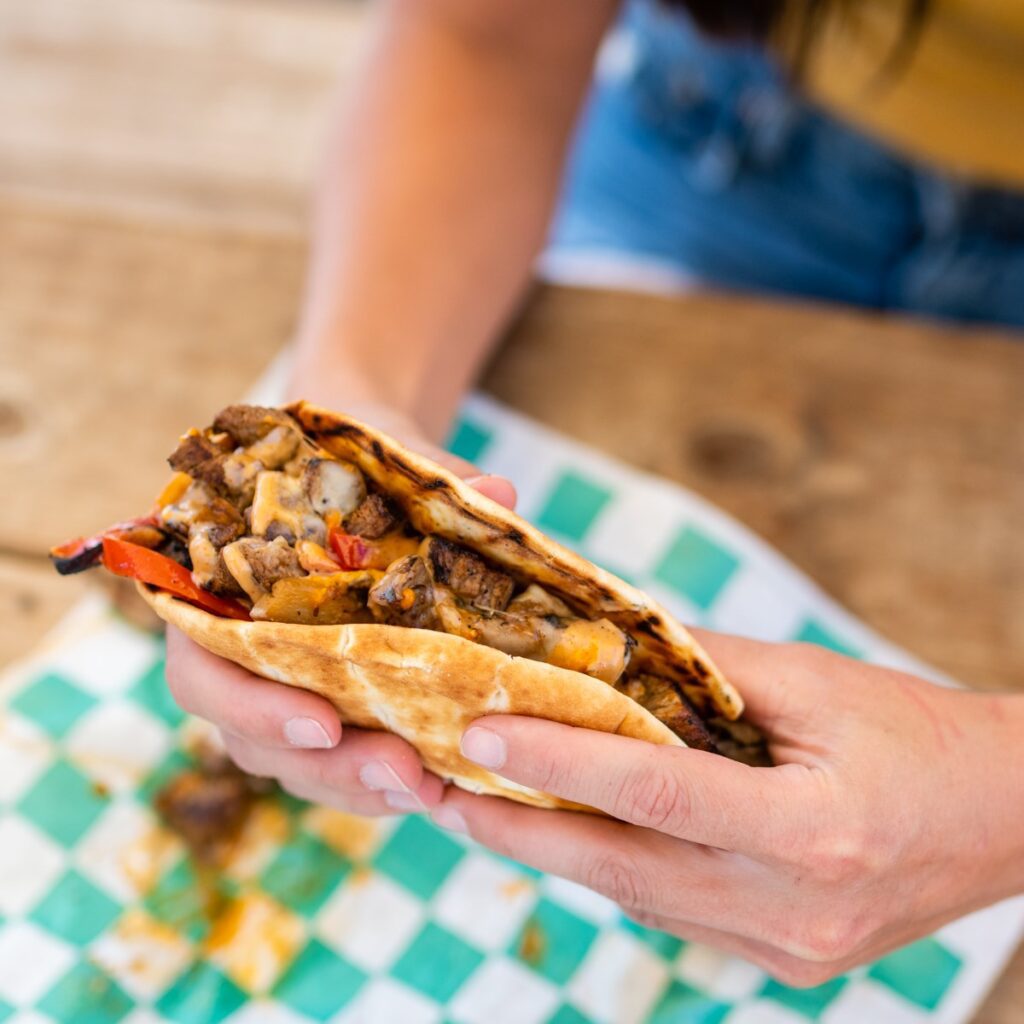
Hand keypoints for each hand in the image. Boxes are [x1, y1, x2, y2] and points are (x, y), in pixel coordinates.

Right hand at [164, 401, 515, 815]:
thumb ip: (425, 475)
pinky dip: (388, 782)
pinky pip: (343, 766)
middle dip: (332, 766)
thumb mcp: (374, 459)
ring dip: (364, 787)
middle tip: (404, 772)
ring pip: (301, 767)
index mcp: (214, 602)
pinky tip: (446, 786)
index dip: (253, 708)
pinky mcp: (326, 714)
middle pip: (255, 743)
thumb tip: (498, 494)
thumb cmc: (345, 468)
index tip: (323, 721)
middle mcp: (235, 662)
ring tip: (435, 790)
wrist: (348, 477)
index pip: (205, 673)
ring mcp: (276, 696)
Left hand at [430, 631, 1023, 984]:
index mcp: (810, 832)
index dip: (558, 760)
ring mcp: (783, 950)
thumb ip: (708, 666)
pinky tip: (571, 835)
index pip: (654, 791)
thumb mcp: (816, 683)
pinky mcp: (779, 961)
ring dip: (557, 853)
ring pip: (636, 897)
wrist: (1004, 816)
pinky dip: (615, 870)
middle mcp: (789, 908)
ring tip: (483, 810)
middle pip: (622, 867)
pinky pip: (670, 913)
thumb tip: (613, 644)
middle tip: (440, 792)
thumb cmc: (914, 732)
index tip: (478, 732)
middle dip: (520, 831)